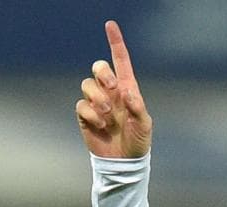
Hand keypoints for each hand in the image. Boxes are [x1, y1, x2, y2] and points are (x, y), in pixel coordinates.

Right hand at [76, 20, 152, 157]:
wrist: (124, 161)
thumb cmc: (138, 141)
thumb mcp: (145, 125)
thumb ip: (138, 107)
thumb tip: (126, 93)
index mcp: (128, 89)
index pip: (121, 61)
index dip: (116, 42)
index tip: (110, 25)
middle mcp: (111, 92)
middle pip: (99, 67)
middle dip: (103, 73)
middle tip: (112, 88)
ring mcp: (97, 102)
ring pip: (87, 84)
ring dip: (98, 98)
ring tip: (109, 115)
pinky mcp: (85, 115)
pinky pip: (81, 104)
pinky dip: (91, 114)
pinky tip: (101, 125)